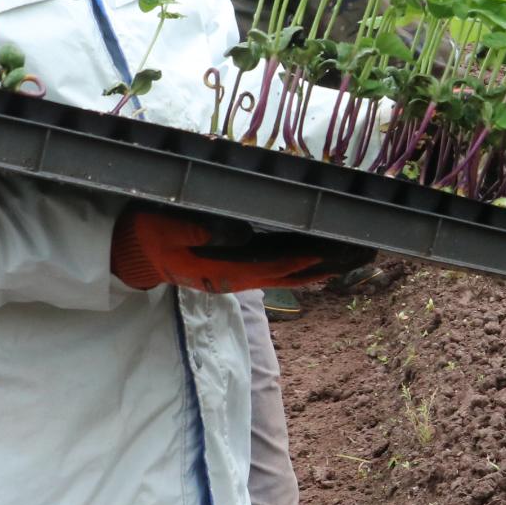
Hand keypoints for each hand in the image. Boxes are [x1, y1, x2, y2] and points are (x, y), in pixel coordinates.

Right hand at [112, 208, 374, 293]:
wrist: (135, 252)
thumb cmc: (151, 235)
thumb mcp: (168, 227)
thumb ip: (200, 230)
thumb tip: (240, 234)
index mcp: (226, 270)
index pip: (277, 266)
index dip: (308, 259)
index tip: (338, 252)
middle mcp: (243, 277)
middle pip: (297, 273)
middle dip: (333, 264)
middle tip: (370, 252)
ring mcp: (244, 275)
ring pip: (295, 273)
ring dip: (329, 265)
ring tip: (363, 255)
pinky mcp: (243, 267)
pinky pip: (284, 269)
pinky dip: (309, 265)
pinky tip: (329, 262)